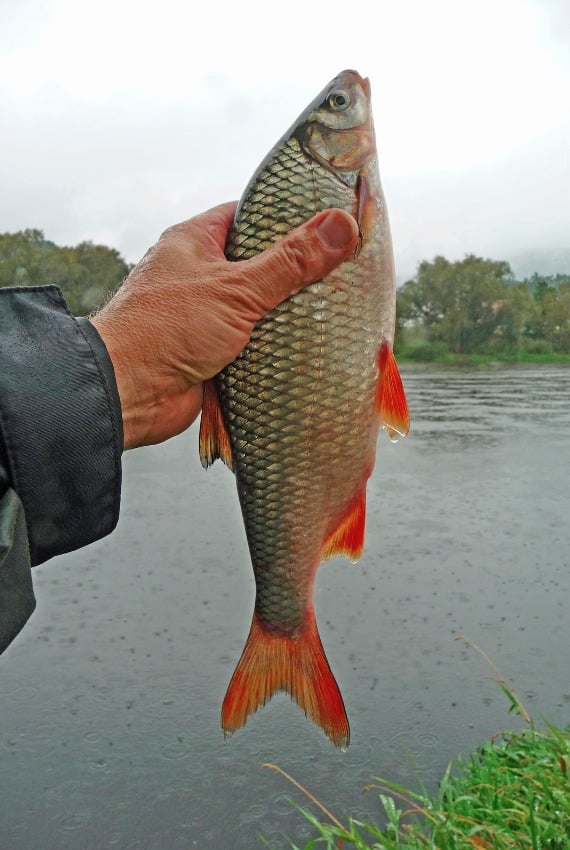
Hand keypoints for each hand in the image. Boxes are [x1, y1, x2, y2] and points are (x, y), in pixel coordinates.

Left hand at [91, 201, 358, 449]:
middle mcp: (197, 274)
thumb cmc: (167, 328)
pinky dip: (274, 346)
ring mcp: (203, 314)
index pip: (249, 215)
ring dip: (286, 313)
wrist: (126, 393)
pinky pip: (250, 342)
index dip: (288, 217)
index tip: (329, 222)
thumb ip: (290, 261)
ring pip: (257, 306)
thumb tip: (342, 225)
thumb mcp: (236, 288)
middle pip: (258, 264)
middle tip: (342, 270)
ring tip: (335, 309)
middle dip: (296, 271)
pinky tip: (308, 346)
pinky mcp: (210, 352)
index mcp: (195, 241)